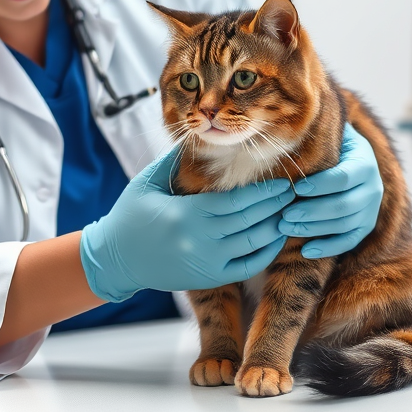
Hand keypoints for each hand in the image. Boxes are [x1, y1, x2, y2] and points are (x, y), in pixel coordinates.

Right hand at [80, 150, 291, 302]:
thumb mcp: (149, 180)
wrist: (116, 259)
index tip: (282, 179)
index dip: (263, 192)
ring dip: (276, 226)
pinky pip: (247, 267)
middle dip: (276, 205)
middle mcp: (198, 243)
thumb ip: (178, 159)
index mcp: (184, 216)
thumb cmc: (131, 213)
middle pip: (250, 221)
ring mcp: (205, 264)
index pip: (236, 202)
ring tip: (292, 209)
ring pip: (253, 244)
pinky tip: (277, 235)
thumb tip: (206, 132)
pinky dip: (266, 252)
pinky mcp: (208, 279)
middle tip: (296, 190)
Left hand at [278, 124, 383, 258]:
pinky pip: (348, 241)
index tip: (296, 186)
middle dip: (312, 211)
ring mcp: (371, 210)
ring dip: (314, 229)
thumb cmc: (332, 146)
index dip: (320, 184)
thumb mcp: (331, 136)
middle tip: (285, 214)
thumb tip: (293, 125)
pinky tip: (305, 251)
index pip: (344, 177)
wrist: (352, 161)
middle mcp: (374, 188)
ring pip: (344, 225)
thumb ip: (318, 134)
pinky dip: (328, 247)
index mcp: (365, 162)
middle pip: (344, 205)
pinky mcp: (365, 227)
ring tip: (286, 227)